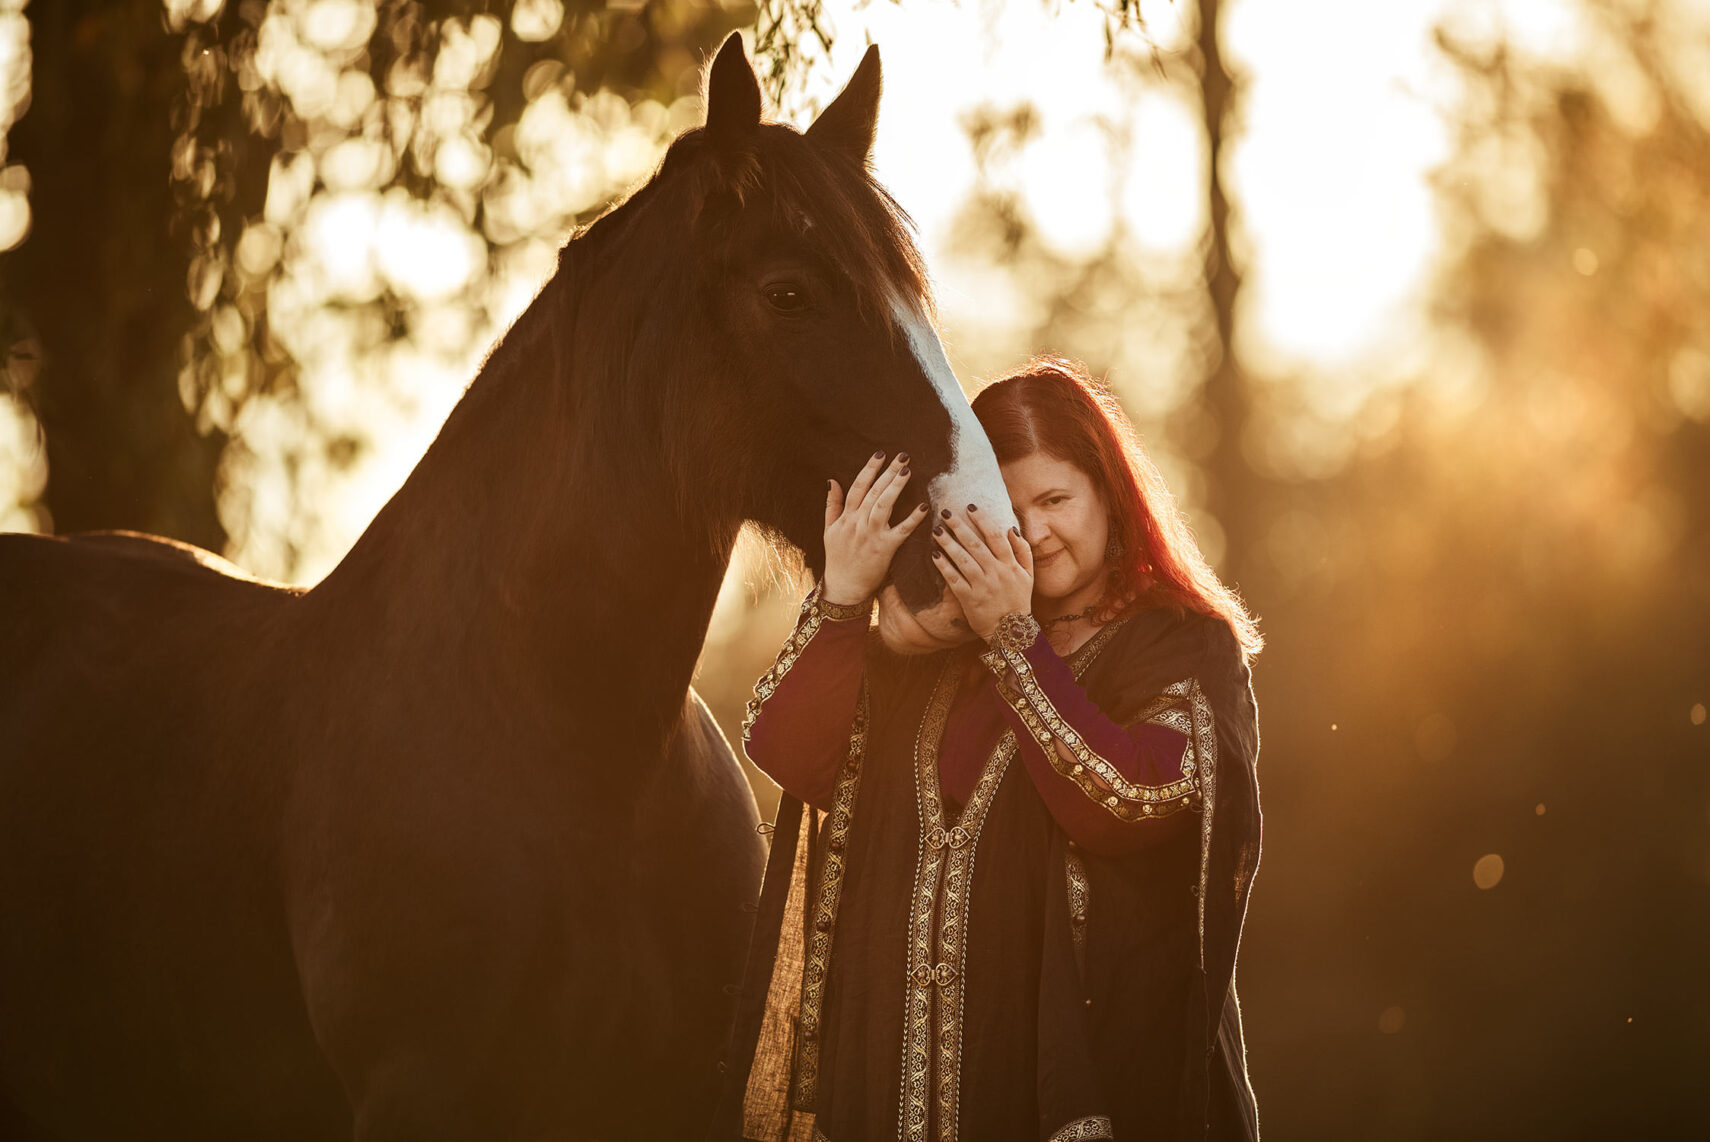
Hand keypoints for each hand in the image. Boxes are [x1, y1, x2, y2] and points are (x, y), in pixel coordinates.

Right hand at [822, 452, 929, 604]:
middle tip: (903, 456)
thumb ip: (831, 505)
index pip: (858, 487)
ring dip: (896, 487)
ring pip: (883, 505)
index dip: (869, 469)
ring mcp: (871, 535)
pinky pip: (901, 531)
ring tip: (907, 471)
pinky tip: (924, 506)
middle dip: (888, 472)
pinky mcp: (884, 549)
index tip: (880, 453)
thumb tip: (832, 480)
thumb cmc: (837, 559)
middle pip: (873, 491)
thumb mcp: (828, 530)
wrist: (843, 588)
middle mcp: (858, 523)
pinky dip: (913, 518)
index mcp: (846, 517)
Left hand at [930, 505, 1033, 640]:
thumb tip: (1011, 529)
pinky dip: (944, 567)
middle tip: (945, 512)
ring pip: (962, 559)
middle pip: (975, 544)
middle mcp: (995, 573)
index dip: (982, 519)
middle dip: (959, 526)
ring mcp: (981, 586)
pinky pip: (954, 579)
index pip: (995, 536)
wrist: (1012, 632)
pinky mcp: (969, 599)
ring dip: (948, 543)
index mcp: (1009, 565)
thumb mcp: (1028, 575)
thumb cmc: (1019, 600)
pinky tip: (934, 555)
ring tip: (936, 530)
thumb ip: (1023, 551)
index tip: (970, 507)